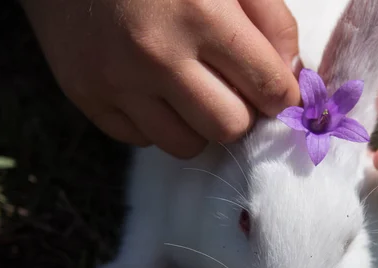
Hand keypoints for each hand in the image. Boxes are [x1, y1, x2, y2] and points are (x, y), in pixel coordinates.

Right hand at [21, 0, 300, 158]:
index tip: (276, 89)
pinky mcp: (87, 96)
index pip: (269, 87)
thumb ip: (272, 20)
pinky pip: (144, 139)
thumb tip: (290, 76)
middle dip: (242, 113)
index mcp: (200, 13)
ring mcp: (116, 80)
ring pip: (187, 145)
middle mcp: (156, 54)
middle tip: (234, 90)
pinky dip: (160, 123)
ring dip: (201, 124)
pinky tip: (155, 91)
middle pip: (230, 127)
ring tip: (194, 90)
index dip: (282, 93)